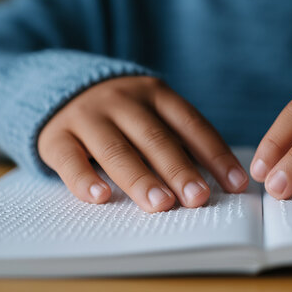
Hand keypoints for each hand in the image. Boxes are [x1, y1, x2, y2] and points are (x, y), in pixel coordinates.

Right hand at [38, 76, 247, 212]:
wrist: (60, 87)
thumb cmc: (121, 112)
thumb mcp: (151, 112)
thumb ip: (178, 139)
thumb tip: (220, 180)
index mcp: (155, 93)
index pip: (191, 125)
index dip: (215, 154)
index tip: (235, 183)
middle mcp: (123, 100)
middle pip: (155, 138)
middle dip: (179, 170)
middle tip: (198, 197)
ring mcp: (87, 116)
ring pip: (116, 149)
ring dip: (140, 178)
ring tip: (161, 204)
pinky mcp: (56, 135)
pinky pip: (69, 159)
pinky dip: (84, 179)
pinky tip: (100, 197)